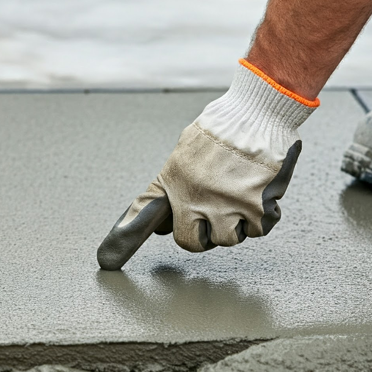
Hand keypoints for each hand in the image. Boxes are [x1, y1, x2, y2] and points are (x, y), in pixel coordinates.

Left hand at [97, 60, 317, 269]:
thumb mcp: (187, 150)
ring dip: (238, 223)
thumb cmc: (225, 125)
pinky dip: (264, 214)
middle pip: (193, 243)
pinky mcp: (258, 208)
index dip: (126, 238)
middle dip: (204, 234)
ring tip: (242, 195)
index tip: (107, 258)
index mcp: (177, 181)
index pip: (145, 214)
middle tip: (214, 216)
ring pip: (230, 239)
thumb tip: (165, 213)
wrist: (259, 112)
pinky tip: (261, 190)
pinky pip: (260, 228)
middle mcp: (199, 198)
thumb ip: (176, 181)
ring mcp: (228, 206)